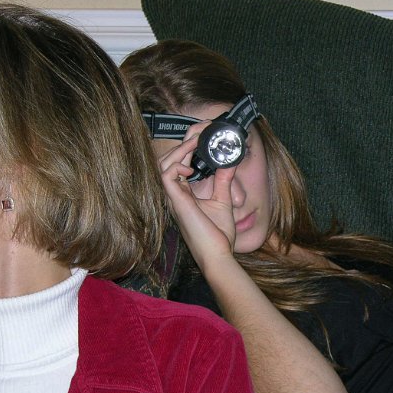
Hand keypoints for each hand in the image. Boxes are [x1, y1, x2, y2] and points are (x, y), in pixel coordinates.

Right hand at [157, 124, 239, 268]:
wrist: (217, 255)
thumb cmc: (218, 235)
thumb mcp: (223, 200)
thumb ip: (224, 180)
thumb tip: (229, 161)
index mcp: (184, 194)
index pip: (177, 165)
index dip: (185, 150)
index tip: (200, 139)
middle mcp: (175, 195)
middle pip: (166, 162)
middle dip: (180, 146)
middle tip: (197, 137)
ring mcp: (173, 198)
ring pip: (162, 165)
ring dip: (178, 151)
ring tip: (194, 144)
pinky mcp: (176, 202)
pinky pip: (166, 176)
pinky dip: (176, 166)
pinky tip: (190, 167)